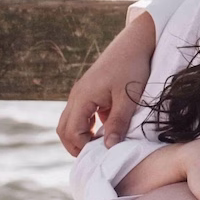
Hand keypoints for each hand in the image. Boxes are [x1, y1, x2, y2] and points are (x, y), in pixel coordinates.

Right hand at [57, 14, 157, 156]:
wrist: (135, 43)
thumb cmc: (133, 68)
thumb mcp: (128, 99)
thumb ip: (118, 123)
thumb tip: (108, 147)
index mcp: (82, 98)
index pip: (71, 132)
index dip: (83, 148)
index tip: (103, 155)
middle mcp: (76, 96)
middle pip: (64, 129)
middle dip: (76, 146)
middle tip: (96, 156)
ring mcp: (81, 93)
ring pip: (70, 122)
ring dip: (81, 136)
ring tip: (100, 146)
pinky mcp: (89, 92)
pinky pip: (80, 115)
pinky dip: (87, 127)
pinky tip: (105, 130)